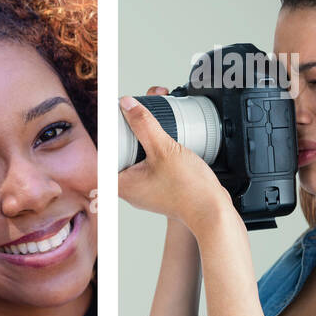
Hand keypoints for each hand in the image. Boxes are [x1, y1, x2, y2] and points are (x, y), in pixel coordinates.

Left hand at [117, 89, 232, 235]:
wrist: (213, 211)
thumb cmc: (189, 189)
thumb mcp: (163, 149)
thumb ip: (143, 124)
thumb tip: (127, 104)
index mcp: (122, 184)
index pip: (102, 156)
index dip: (106, 136)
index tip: (111, 120)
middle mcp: (130, 190)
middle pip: (119, 156)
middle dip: (126, 133)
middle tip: (132, 116)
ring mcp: (145, 191)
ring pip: (136, 160)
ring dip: (142, 141)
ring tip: (149, 124)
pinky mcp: (160, 189)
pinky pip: (151, 166)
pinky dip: (155, 152)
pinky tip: (164, 141)